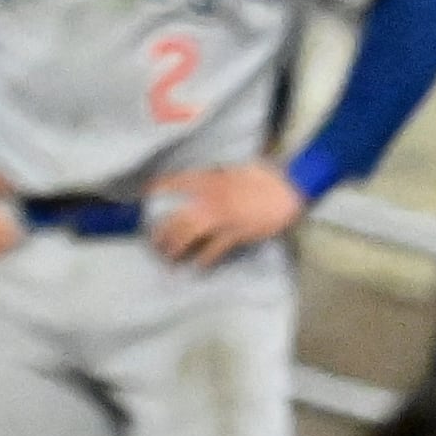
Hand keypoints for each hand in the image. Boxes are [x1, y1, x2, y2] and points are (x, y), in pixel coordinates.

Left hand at [148, 162, 305, 268]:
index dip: (158, 188)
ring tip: (166, 256)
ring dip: (175, 247)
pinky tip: (196, 266)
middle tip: (152, 241)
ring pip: (189, 235)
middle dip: (161, 231)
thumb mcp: (233, 169)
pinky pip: (214, 250)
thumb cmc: (264, 175)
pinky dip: (204, 259)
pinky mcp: (236, 234)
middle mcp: (209, 200)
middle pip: (176, 217)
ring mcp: (221, 219)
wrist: (288, 188)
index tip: (146, 193)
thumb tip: (203, 179)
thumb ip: (215, 176)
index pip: (176, 183)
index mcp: (209, 181)